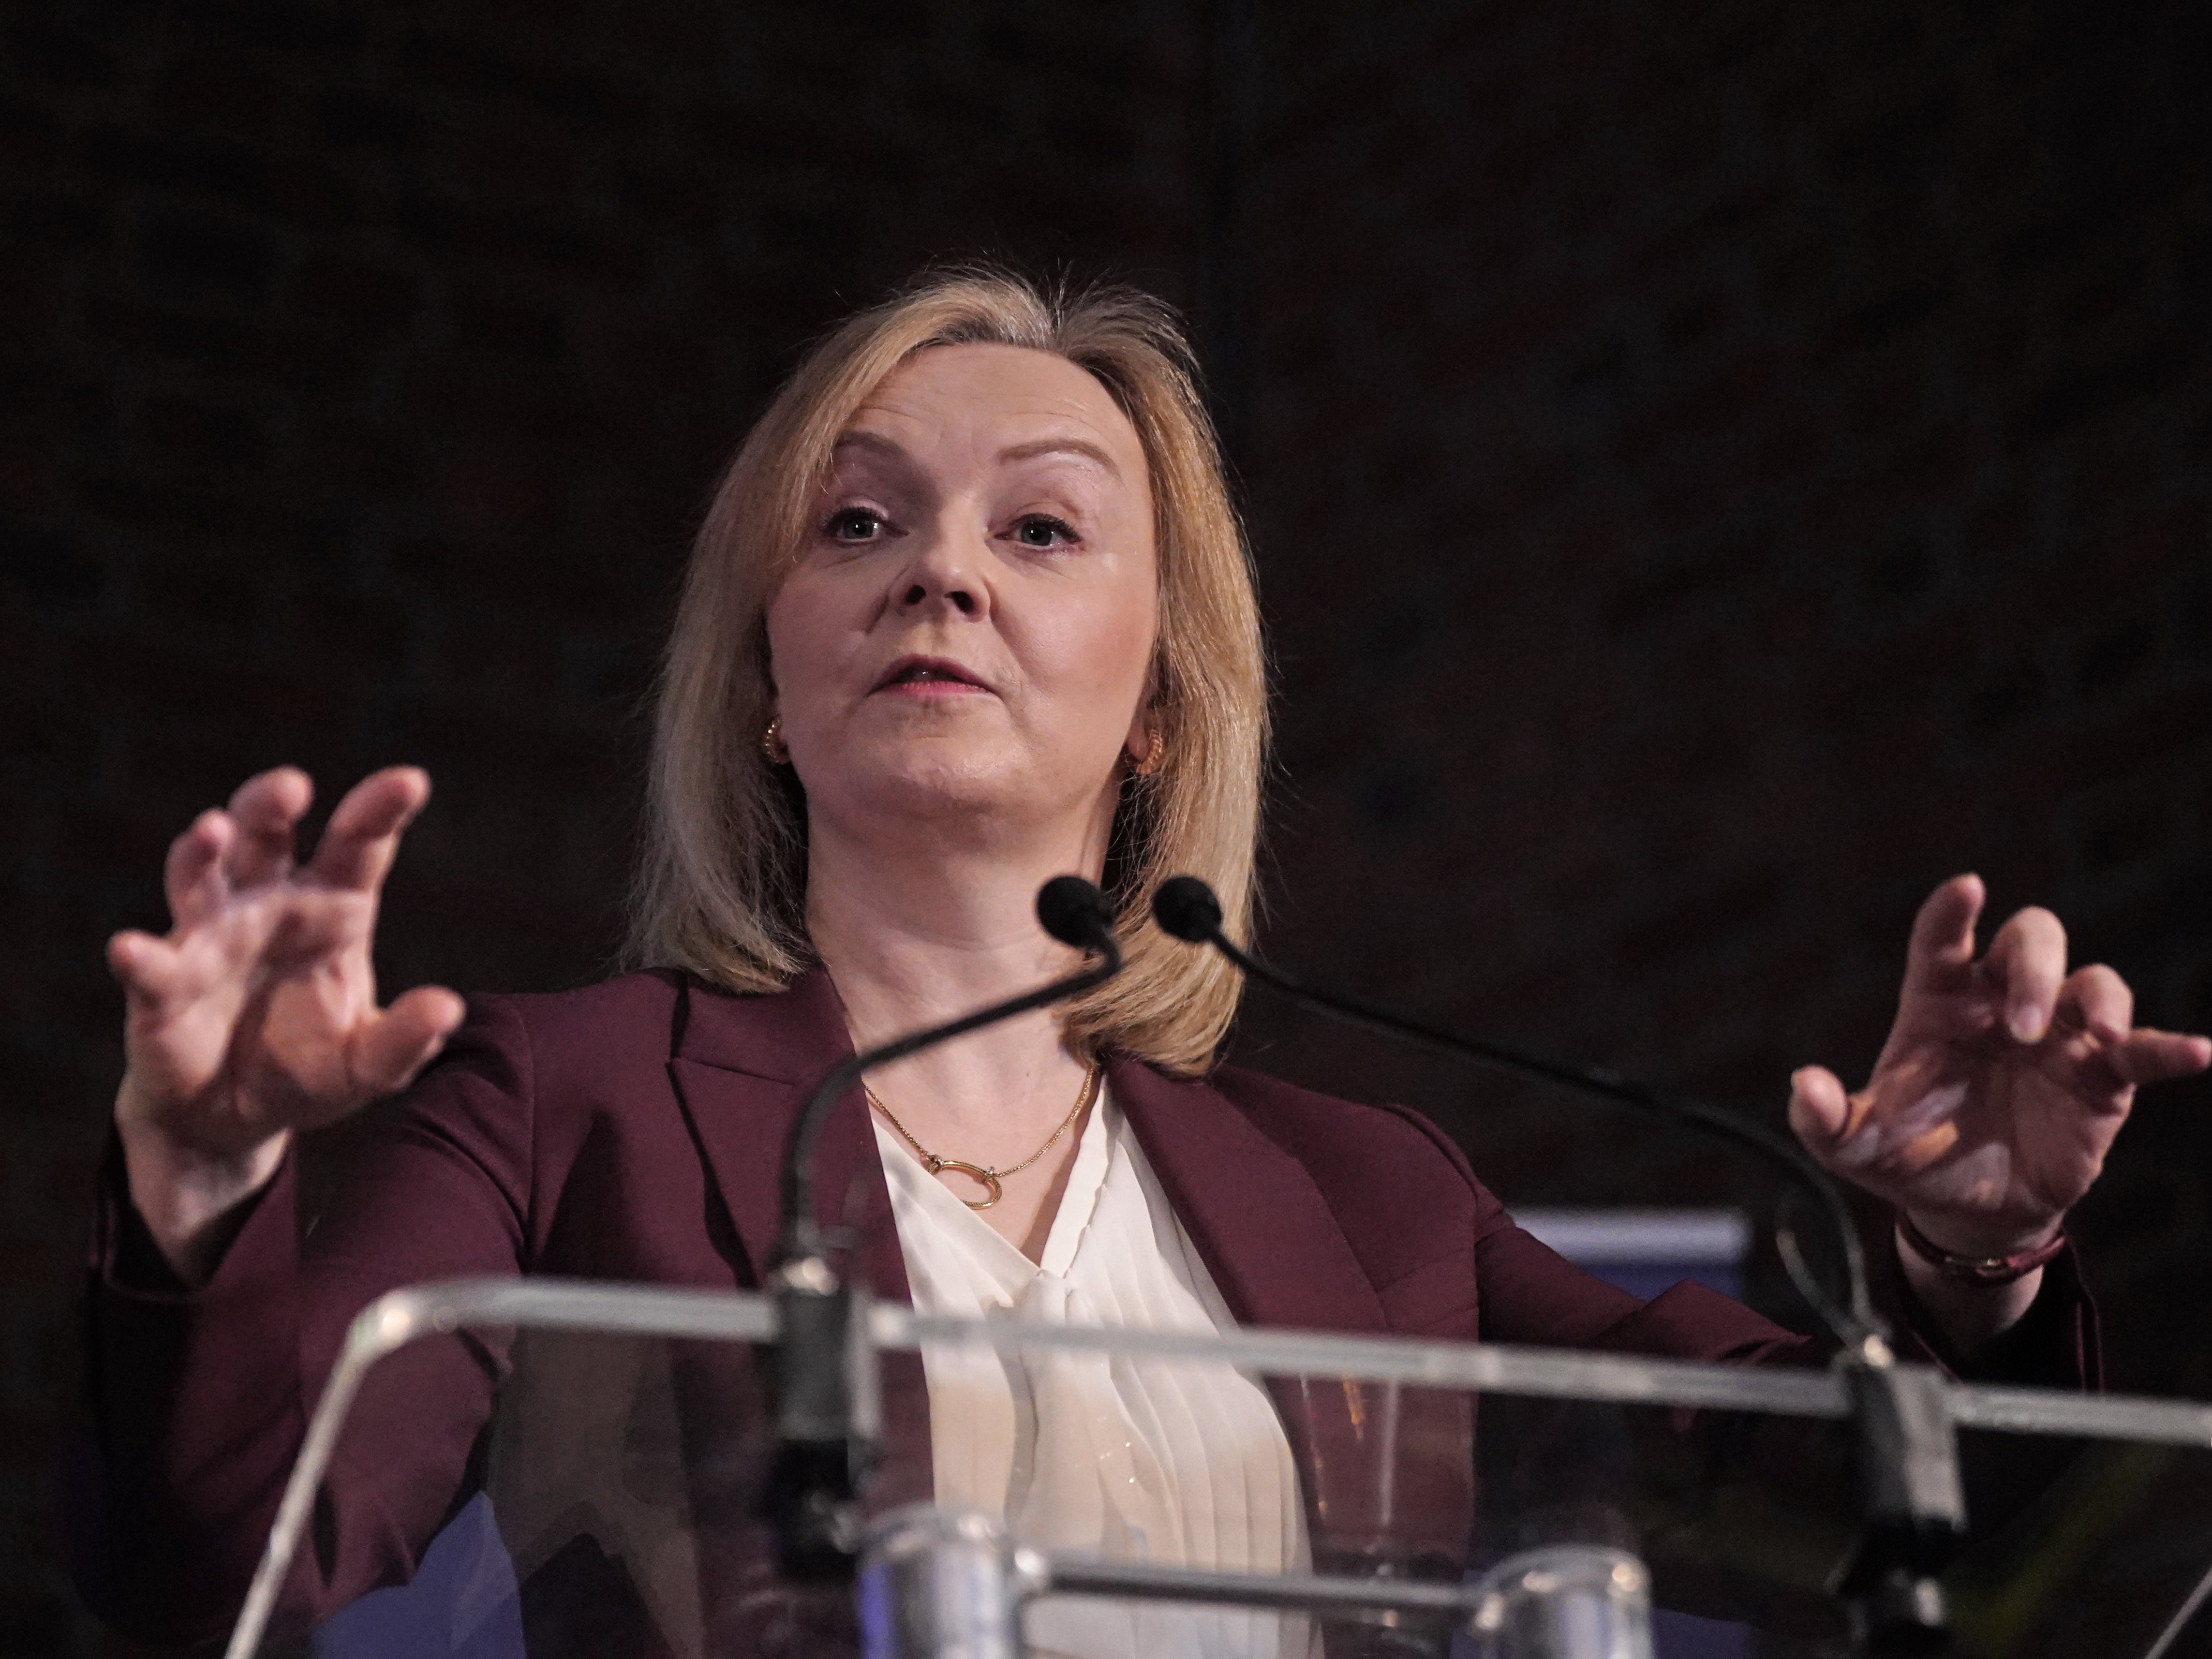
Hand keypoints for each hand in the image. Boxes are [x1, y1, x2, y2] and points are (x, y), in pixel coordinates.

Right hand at [108, 766, 464, 1271]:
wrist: (235, 1120)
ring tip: (211, 830)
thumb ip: (405, 1039)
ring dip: (201, 851)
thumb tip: (449, 1010)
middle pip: (268, 834)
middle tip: (293, 788)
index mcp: (333, 908)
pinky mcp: (163, 986)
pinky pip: (150, 965)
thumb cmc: (307, 1072)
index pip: (359, 846)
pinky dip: (139, 957)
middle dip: (272, 803)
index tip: (410, 781)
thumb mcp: (368, 1065)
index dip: (380, 809)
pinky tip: (130, 949)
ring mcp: (210, 937)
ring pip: (201, 875)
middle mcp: (269, 905)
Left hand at [1788, 874, 2210, 1260]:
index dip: (1952, 913)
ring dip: (2096, 999)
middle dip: (2033, 967)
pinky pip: (2143, 1050)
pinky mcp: (2102, 1078)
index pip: (1944, 940)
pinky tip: (2197, 1052)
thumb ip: (1823, 1119)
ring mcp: (2058, 1036)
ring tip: (2091, 1033)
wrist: (1965, 1205)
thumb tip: (1804, 1086)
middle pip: (2032, 941)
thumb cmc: (1910, 1154)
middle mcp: (2002, 1004)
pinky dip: (2170, 1047)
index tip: (1965, 889)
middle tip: (2023, 1022)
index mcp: (1938, 1002)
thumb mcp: (1855, 1145)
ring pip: (2094, 982)